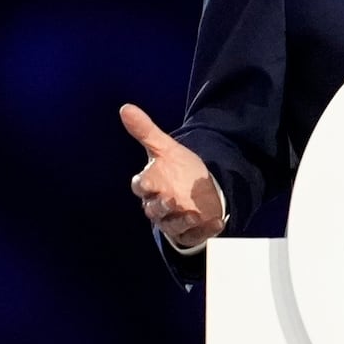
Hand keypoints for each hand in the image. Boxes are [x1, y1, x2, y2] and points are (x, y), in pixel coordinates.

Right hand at [122, 103, 226, 248]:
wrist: (197, 187)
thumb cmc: (175, 169)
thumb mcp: (164, 147)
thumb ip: (145, 130)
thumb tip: (125, 107)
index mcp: (150, 186)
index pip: (141, 186)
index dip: (143, 185)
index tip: (148, 182)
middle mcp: (159, 206)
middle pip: (155, 210)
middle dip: (162, 206)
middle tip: (172, 199)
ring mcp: (174, 220)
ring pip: (173, 225)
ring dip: (183, 221)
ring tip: (195, 214)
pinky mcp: (190, 232)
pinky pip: (196, 235)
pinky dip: (206, 230)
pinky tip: (218, 222)